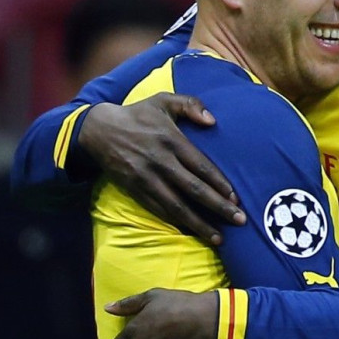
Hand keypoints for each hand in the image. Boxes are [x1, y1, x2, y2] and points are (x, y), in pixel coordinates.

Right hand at [80, 95, 245, 244]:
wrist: (99, 130)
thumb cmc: (138, 115)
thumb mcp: (163, 100)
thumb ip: (191, 104)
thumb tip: (213, 121)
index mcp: (171, 140)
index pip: (202, 166)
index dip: (220, 184)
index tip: (236, 199)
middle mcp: (161, 161)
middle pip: (194, 189)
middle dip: (219, 208)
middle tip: (240, 221)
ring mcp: (147, 178)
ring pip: (177, 206)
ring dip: (199, 224)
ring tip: (219, 238)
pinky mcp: (136, 190)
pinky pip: (159, 210)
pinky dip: (177, 223)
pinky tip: (192, 232)